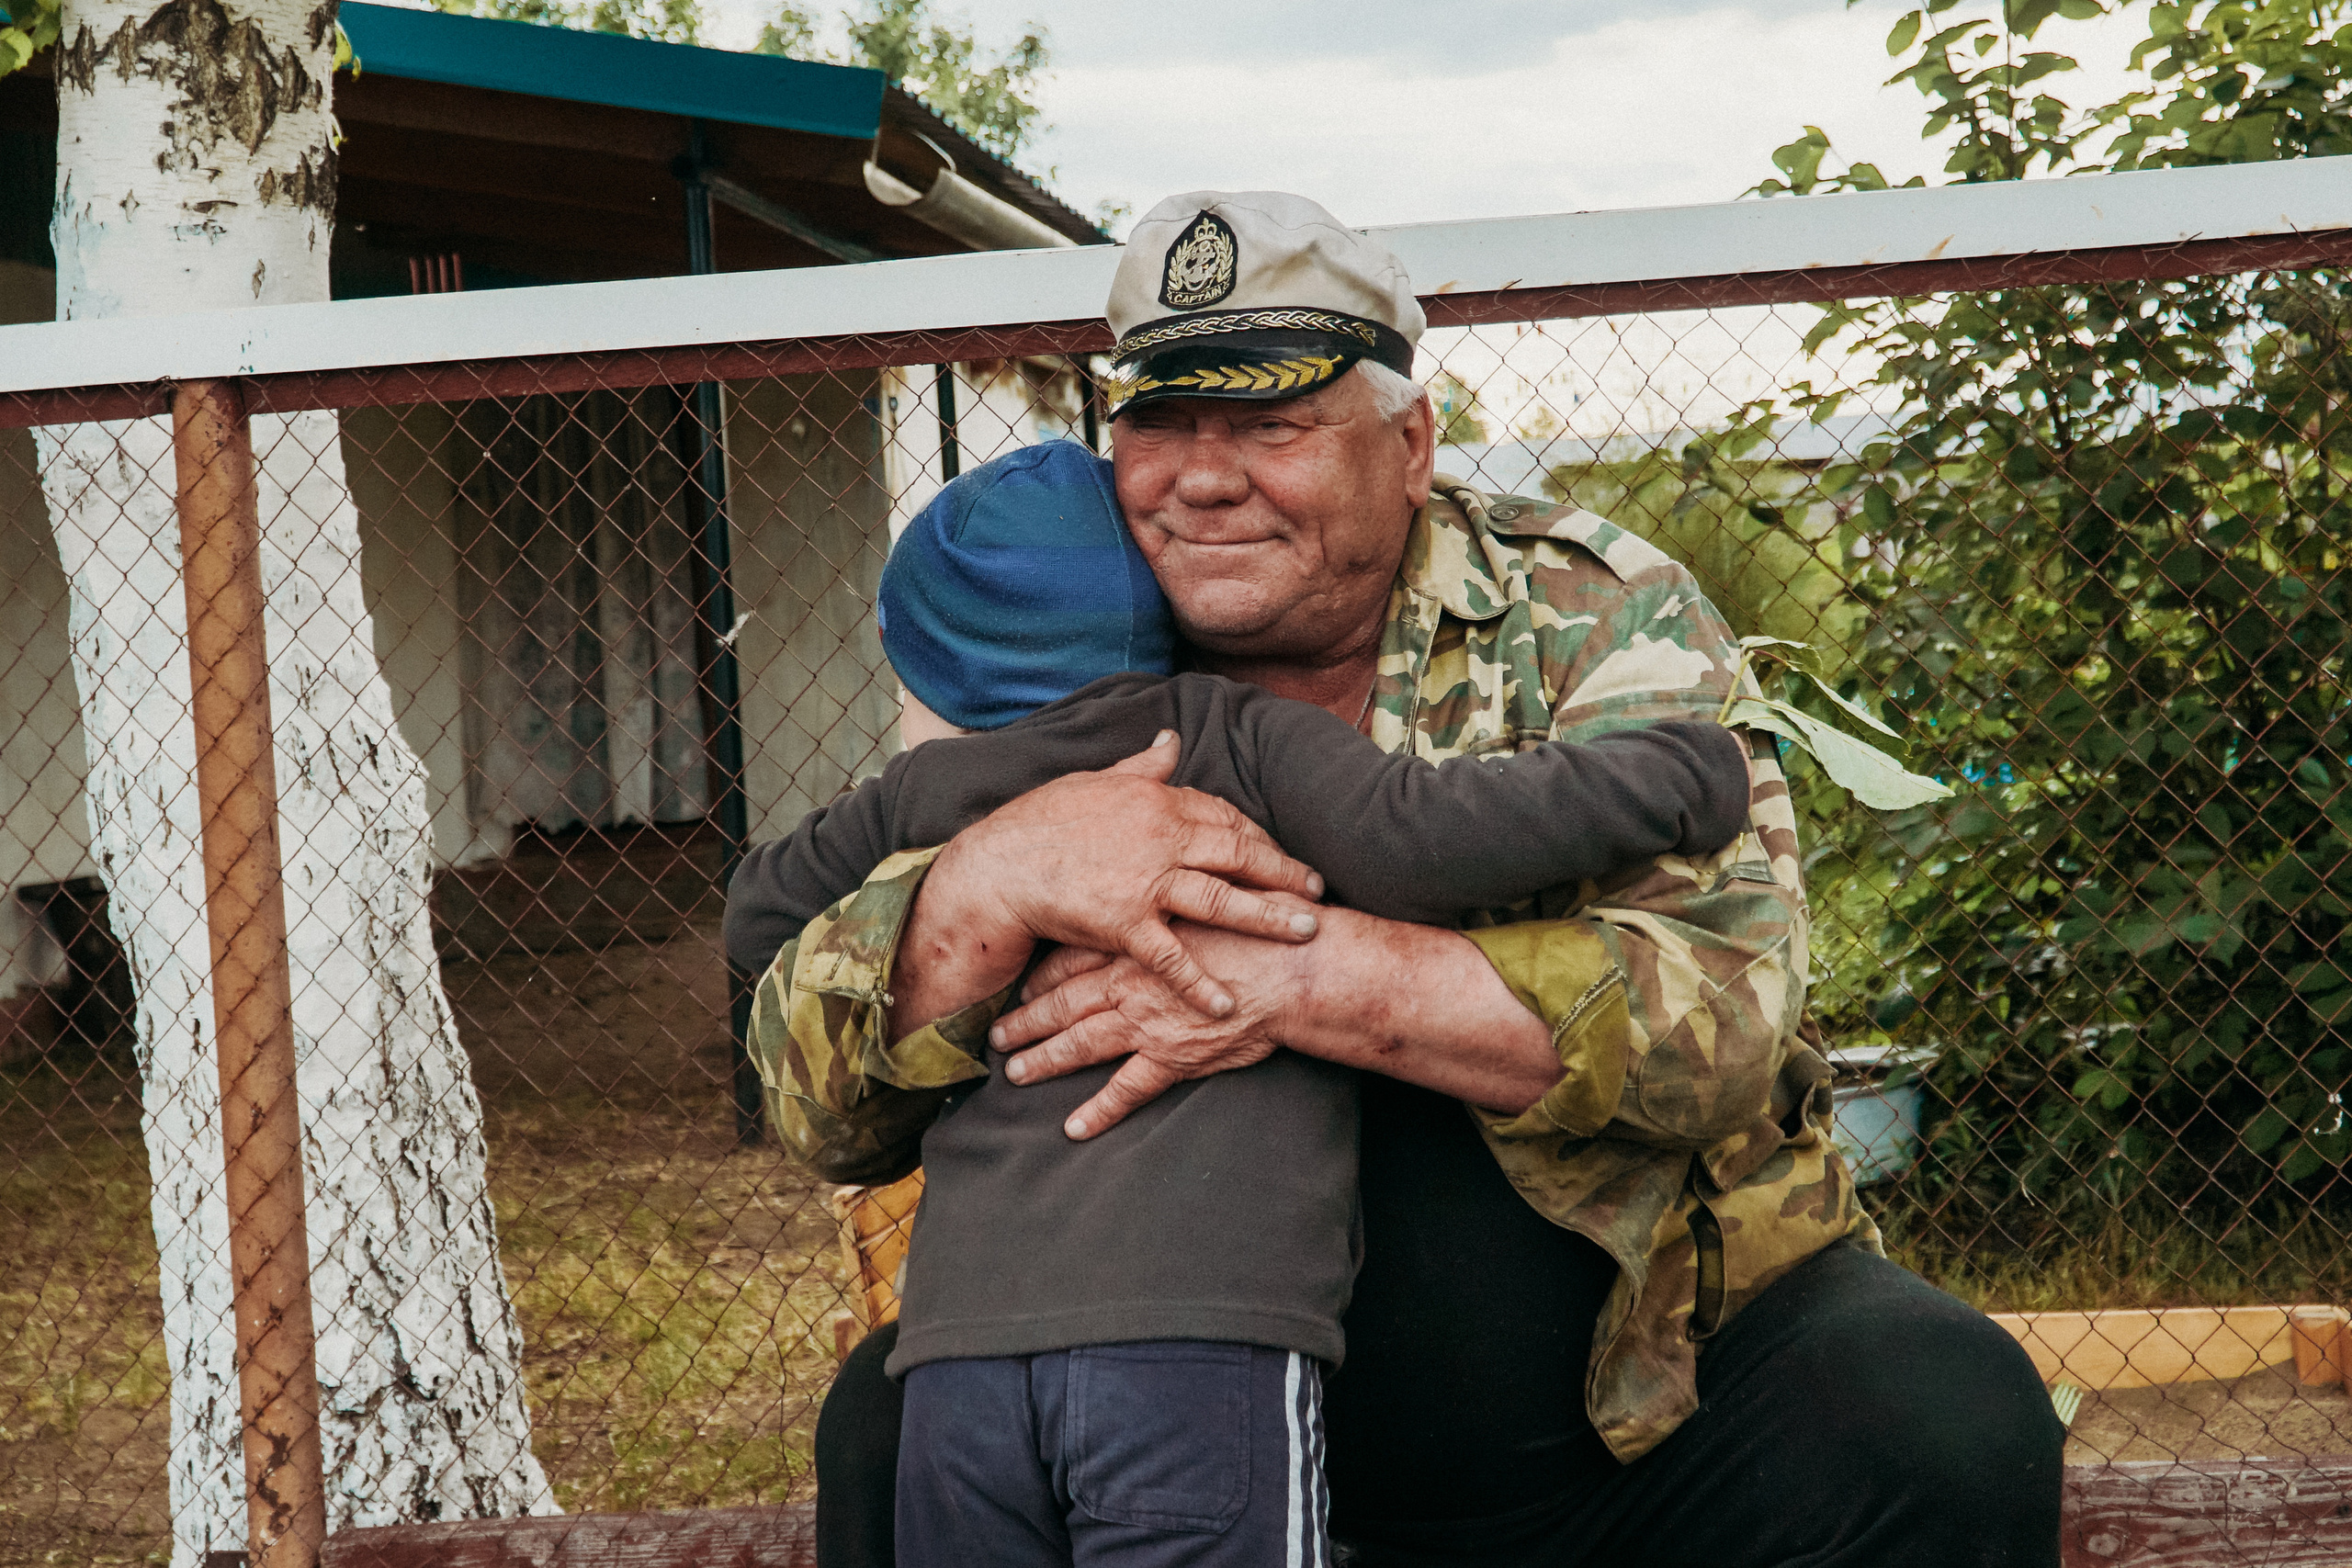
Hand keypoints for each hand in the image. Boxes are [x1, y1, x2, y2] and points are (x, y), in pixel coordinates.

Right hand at [926, 732, 1324, 1018]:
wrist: (996, 867)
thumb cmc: (1038, 823)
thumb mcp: (1093, 781)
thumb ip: (1140, 765)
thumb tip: (1171, 738)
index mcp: (1156, 799)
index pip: (1224, 815)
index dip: (1257, 836)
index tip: (1280, 852)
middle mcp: (1161, 836)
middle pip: (1239, 853)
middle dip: (1283, 872)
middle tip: (1317, 888)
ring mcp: (1146, 881)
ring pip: (1223, 899)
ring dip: (1269, 917)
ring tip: (1306, 931)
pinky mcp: (1125, 923)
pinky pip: (1173, 957)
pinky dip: (1202, 983)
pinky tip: (1228, 1005)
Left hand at [989, 913, 1315, 1139]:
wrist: (1295, 965)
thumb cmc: (1260, 927)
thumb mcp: (1208, 895)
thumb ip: (1177, 899)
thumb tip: (1163, 891)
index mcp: (1136, 939)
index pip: (1074, 957)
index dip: (1044, 974)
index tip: (1022, 983)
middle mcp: (1131, 980)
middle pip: (1064, 1002)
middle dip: (1027, 1020)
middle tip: (997, 1035)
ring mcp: (1147, 1020)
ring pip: (1081, 1043)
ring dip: (1044, 1061)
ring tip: (1016, 1074)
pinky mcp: (1172, 1056)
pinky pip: (1127, 1089)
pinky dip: (1099, 1111)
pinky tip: (1074, 1128)